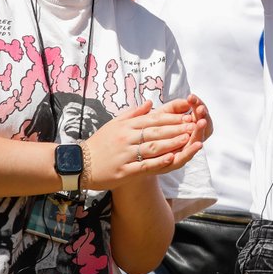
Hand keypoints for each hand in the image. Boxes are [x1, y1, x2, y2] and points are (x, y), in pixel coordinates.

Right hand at [82, 99, 204, 189]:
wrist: (79, 164)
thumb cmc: (100, 143)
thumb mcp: (114, 124)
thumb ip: (133, 113)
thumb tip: (150, 102)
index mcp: (126, 126)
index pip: (153, 119)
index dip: (171, 118)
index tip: (187, 116)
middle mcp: (126, 138)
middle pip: (155, 132)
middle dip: (176, 128)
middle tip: (193, 126)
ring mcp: (124, 155)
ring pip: (151, 147)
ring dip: (171, 143)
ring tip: (187, 139)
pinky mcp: (123, 171)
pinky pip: (143, 165)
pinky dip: (158, 162)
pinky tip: (171, 158)